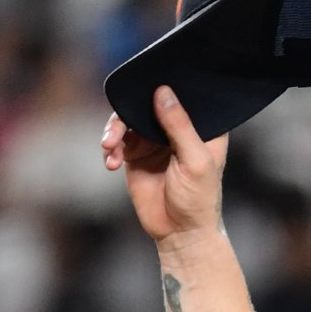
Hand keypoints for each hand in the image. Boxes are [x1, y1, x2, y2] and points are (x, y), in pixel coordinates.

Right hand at [100, 86, 228, 245]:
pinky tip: (110, 161)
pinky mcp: (136, 155)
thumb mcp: (195, 161)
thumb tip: (162, 92)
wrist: (180, 233)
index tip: (147, 78)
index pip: (185, 94)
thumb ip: (179, 126)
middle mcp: (177, 128)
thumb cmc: (198, 199)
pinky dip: (110, 147)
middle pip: (149, 101)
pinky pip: (118, 140)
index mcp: (201, 126)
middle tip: (117, 127)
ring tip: (109, 145)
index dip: (167, 83)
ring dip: (114, 130)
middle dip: (129, 107)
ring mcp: (154, 140)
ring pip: (129, 119)